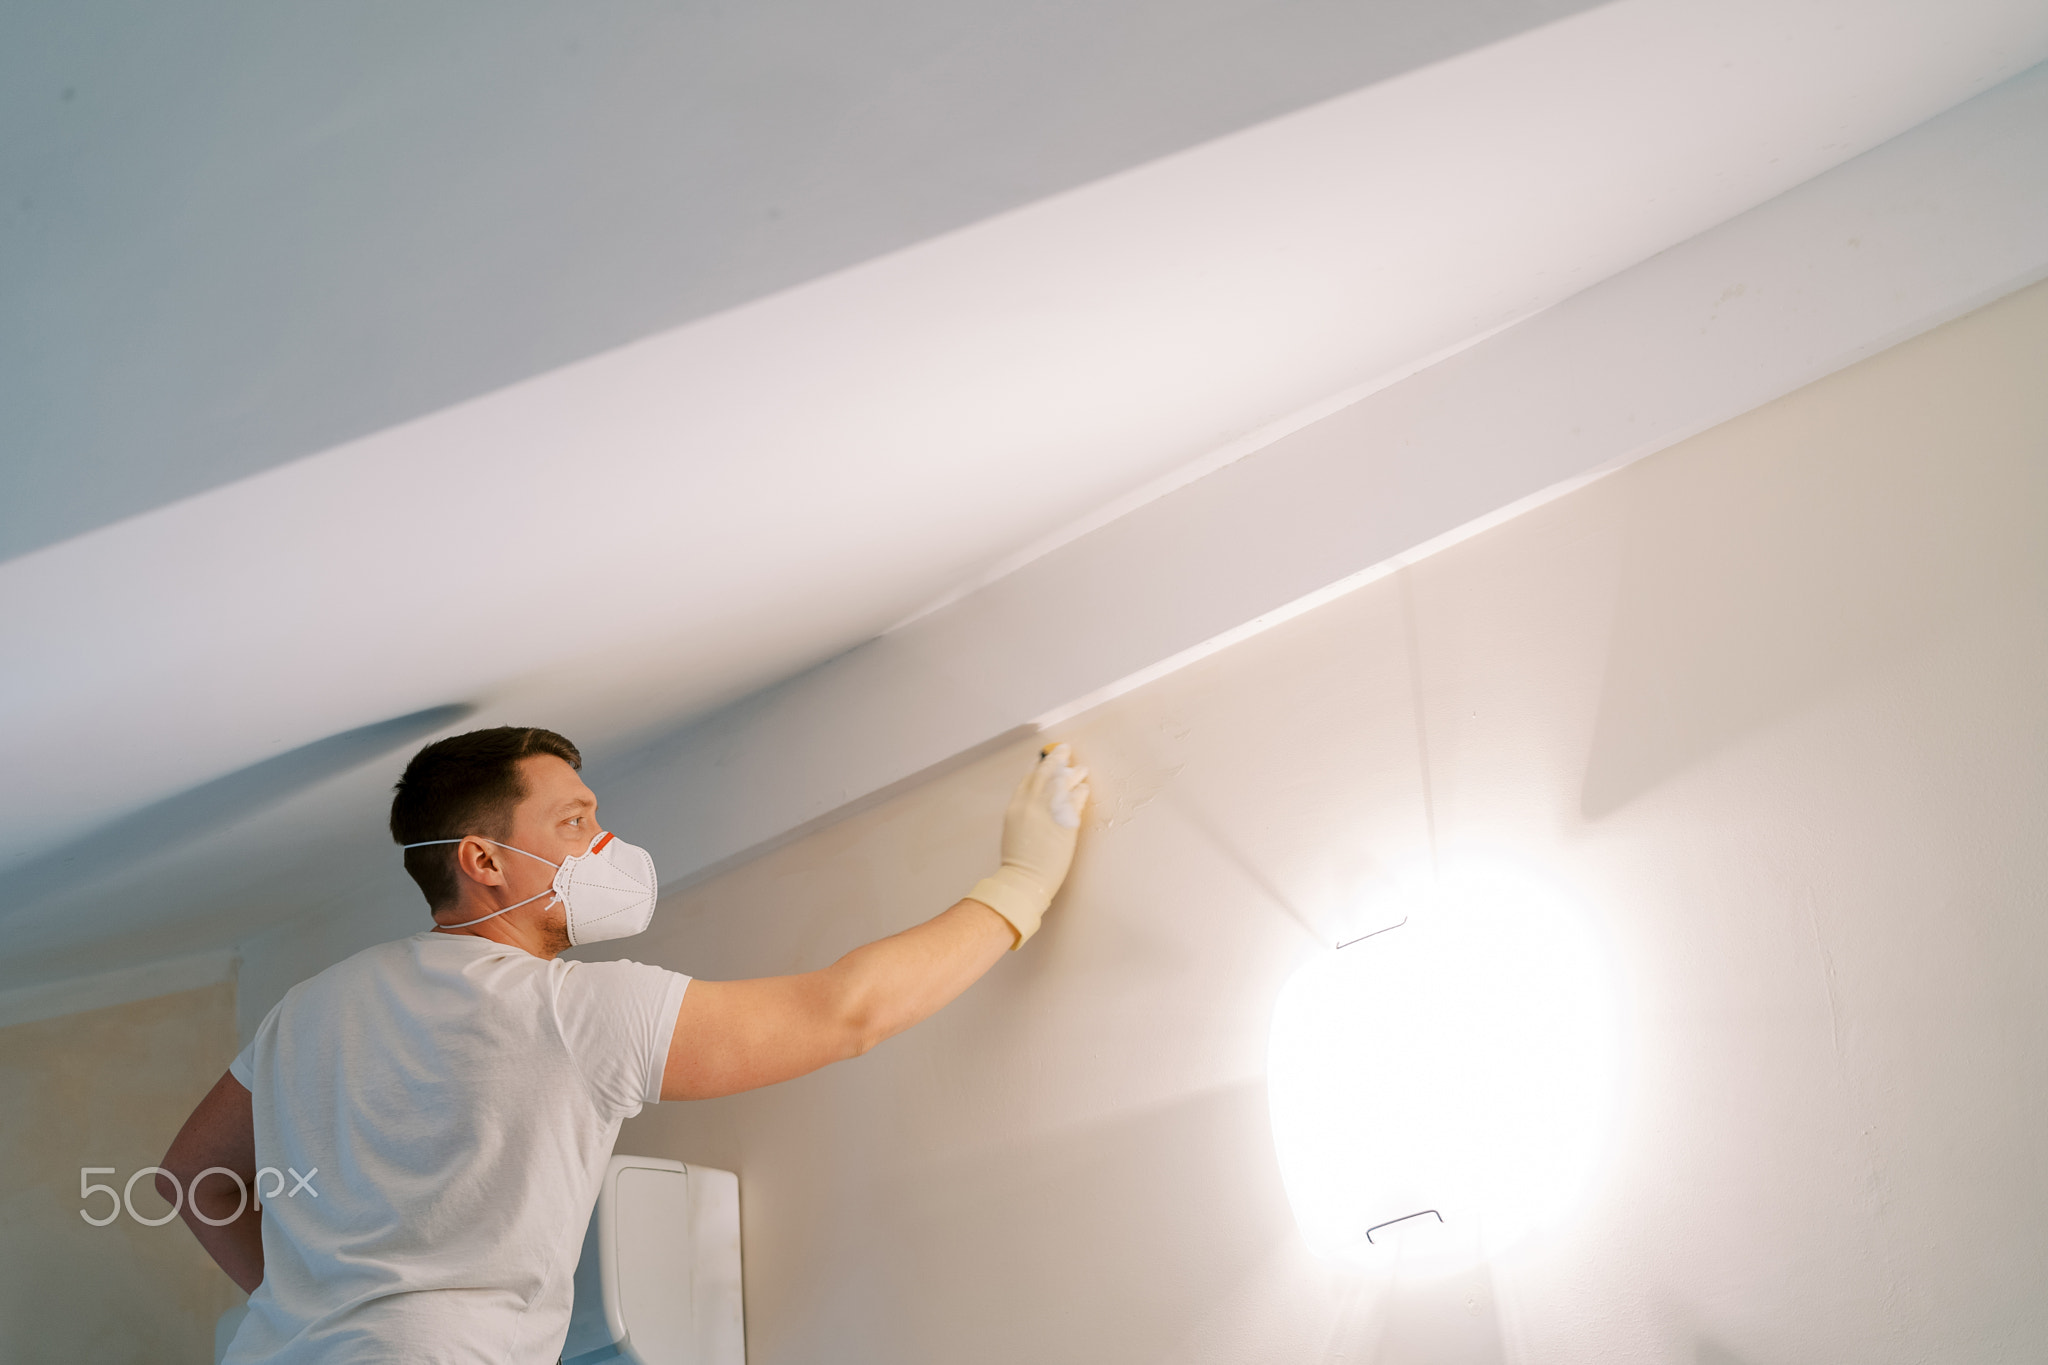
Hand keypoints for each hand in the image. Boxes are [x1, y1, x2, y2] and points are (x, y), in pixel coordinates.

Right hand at [966, 744, 1091, 948]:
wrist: (1024, 879)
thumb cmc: (1019, 862)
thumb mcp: (1015, 830)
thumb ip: (1025, 814)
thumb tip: (1036, 806)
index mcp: (1015, 806)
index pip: (1028, 779)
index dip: (1038, 767)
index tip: (1045, 759)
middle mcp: (1030, 803)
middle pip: (1045, 773)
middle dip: (1056, 759)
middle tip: (1065, 750)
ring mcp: (1048, 811)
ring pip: (1062, 782)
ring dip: (1073, 773)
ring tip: (1081, 769)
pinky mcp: (1065, 821)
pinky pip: (1076, 799)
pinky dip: (1081, 791)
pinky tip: (1085, 787)